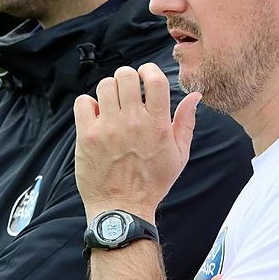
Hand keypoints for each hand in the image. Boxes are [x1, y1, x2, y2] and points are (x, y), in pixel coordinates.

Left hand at [73, 63, 201, 219]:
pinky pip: (83, 102)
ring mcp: (108, 129)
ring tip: (111, 104)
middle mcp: (133, 123)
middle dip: (127, 78)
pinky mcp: (87, 136)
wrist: (122, 209)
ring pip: (104, 86)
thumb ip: (186, 123)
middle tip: (127, 90)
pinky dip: (88, 104)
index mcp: (157, 125)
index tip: (145, 74)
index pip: (155, 79)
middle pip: (126, 76)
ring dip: (109, 90)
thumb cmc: (152, 183)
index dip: (149, 69)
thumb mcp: (178, 156)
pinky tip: (96, 116)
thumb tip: (195, 96)